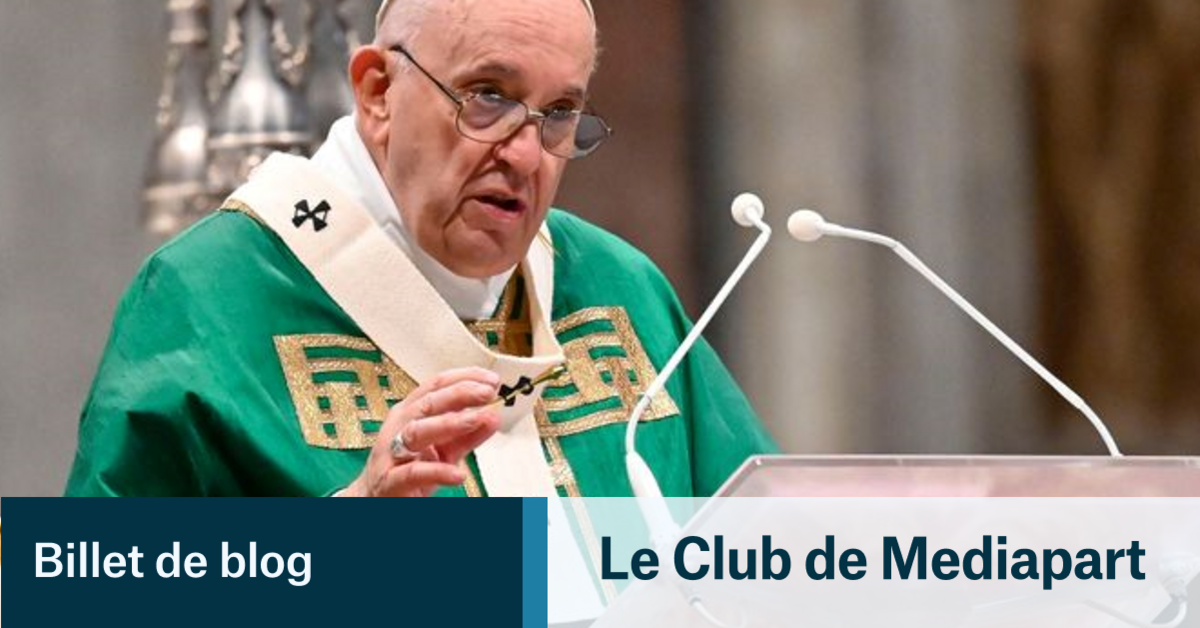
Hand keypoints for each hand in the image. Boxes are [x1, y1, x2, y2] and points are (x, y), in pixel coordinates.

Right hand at [341, 367, 500, 496]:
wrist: (373, 502)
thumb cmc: (408, 469)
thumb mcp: (443, 450)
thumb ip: (467, 435)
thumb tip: (493, 416)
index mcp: (410, 413)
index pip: (436, 386)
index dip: (464, 378)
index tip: (491, 378)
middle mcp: (398, 427)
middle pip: (427, 403)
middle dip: (459, 394)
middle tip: (487, 392)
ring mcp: (391, 454)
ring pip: (417, 432)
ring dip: (450, 423)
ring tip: (478, 419)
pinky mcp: (390, 482)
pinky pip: (413, 473)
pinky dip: (437, 472)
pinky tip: (458, 474)